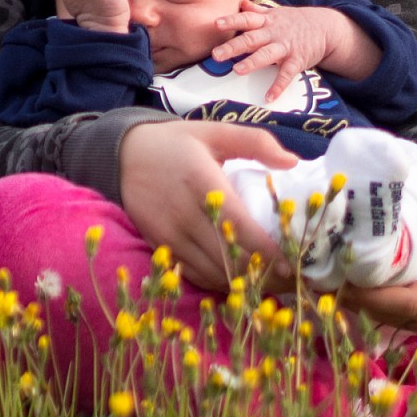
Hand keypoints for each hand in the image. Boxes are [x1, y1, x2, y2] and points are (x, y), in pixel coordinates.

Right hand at [116, 119, 297, 291]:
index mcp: (201, 182)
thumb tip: (292, 161)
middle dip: (263, 275)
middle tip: (292, 282)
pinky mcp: (160, 246)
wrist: (123, 155)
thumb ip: (255, 141)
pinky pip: (193, 275)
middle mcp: (183, 214)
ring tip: (271, 285)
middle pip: (228, 257)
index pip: (239, 227)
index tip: (293, 264)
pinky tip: (238, 282)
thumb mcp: (214, 131)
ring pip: (211, 272)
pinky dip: (218, 283)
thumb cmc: (176, 144)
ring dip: (242, 284)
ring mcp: (169, 234)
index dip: (266, 251)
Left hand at [210, 4, 374, 81]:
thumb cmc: (294, 22)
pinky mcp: (297, 61)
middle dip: (234, 46)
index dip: (231, 21)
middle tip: (216, 54)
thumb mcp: (276, 13)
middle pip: (252, 39)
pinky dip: (278, 86)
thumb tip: (240, 2)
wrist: (325, 28)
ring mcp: (286, 47)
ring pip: (267, 55)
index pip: (246, 20)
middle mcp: (274, 33)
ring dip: (252, 62)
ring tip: (237, 70)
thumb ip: (256, 11)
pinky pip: (287, 75)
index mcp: (266, 22)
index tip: (216, 24)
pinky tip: (269, 97)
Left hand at [336, 190, 416, 334]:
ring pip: (396, 324)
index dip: (375, 297)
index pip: (412, 301)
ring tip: (330, 290)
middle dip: (361, 304)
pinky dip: (375, 312)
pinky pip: (401, 323)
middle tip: (325, 285)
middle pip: (398, 316)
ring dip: (364, 310)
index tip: (343, 284)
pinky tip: (350, 297)